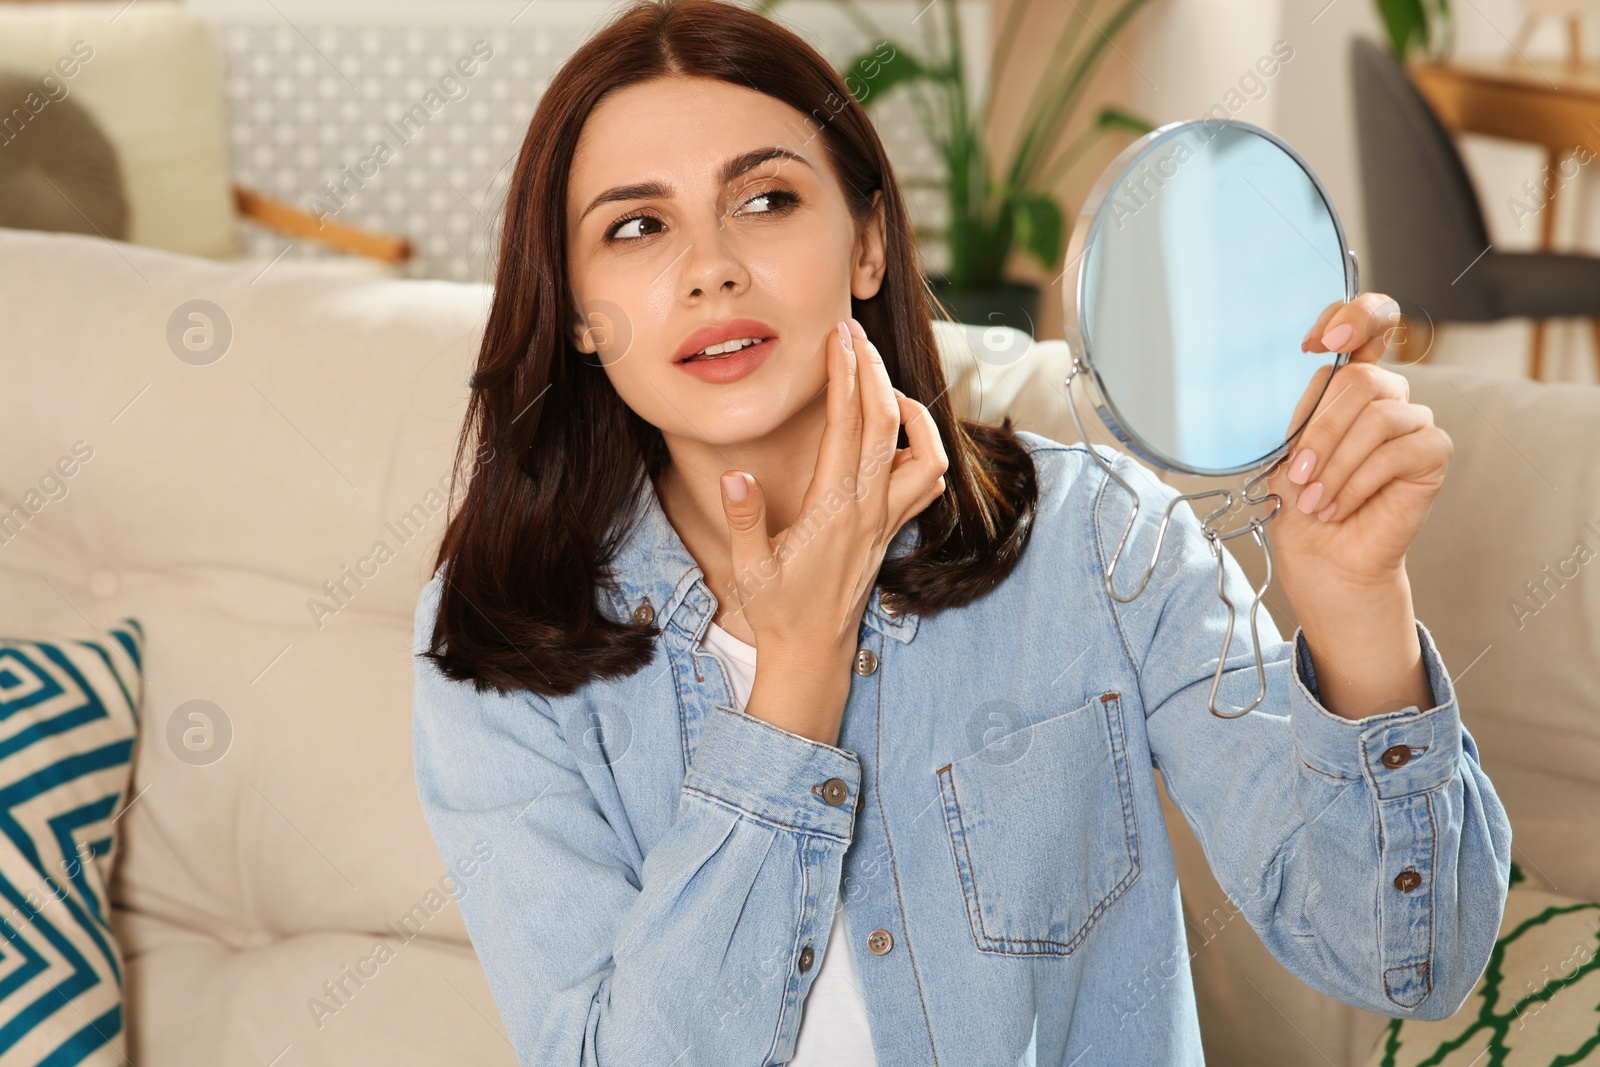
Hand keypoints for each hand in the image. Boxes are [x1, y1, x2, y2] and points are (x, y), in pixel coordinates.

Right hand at [718, 317, 947, 654]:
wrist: (813, 653)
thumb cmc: (778, 610)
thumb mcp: (749, 567)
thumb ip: (744, 520)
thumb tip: (734, 475)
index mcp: (833, 512)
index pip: (848, 429)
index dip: (846, 377)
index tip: (838, 338)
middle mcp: (869, 512)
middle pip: (889, 425)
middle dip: (874, 371)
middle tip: (853, 333)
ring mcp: (887, 520)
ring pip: (925, 453)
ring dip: (911, 410)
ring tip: (881, 383)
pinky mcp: (892, 529)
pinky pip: (926, 481)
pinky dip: (923, 447)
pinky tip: (898, 433)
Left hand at [1268, 291, 1452, 592]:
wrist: (1322, 558)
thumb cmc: (1300, 505)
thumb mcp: (1284, 450)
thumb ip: (1302, 408)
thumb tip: (1313, 367)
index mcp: (1348, 383)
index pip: (1369, 322)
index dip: (1352, 316)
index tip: (1313, 343)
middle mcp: (1385, 396)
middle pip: (1358, 379)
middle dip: (1320, 432)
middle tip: (1298, 476)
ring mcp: (1413, 421)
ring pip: (1376, 416)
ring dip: (1336, 463)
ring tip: (1315, 500)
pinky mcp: (1433, 452)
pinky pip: (1398, 450)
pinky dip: (1359, 481)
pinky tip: (1339, 505)